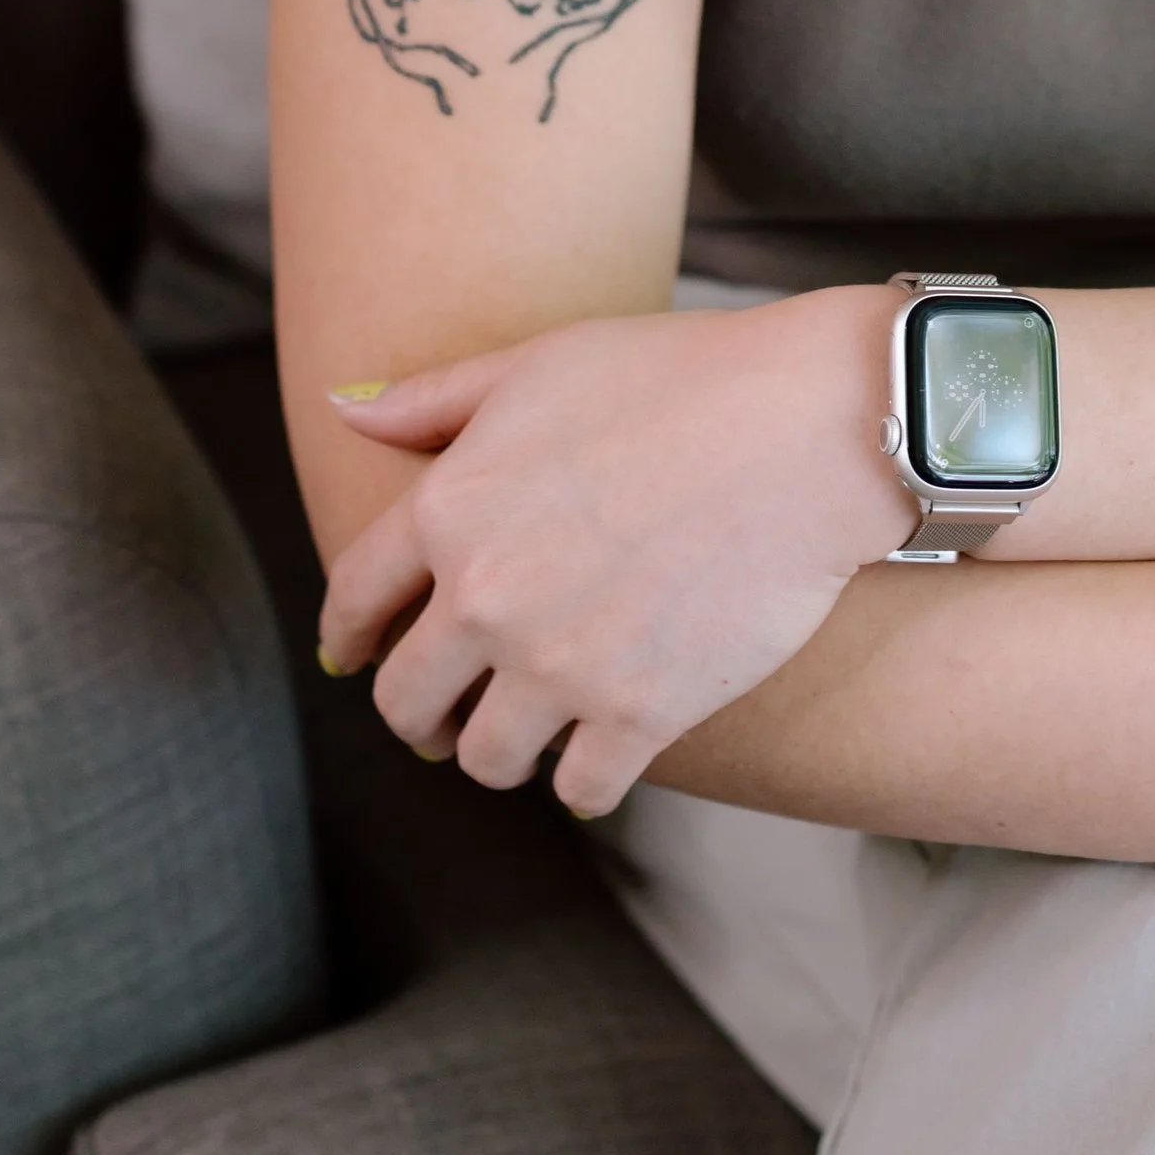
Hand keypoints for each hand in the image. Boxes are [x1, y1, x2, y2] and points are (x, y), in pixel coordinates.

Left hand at [316, 294, 913, 814]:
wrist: (812, 426)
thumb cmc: (682, 373)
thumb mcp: (542, 363)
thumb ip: (433, 398)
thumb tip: (341, 409)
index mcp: (450, 508)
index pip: (354, 599)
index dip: (350, 634)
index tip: (359, 653)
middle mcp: (487, 597)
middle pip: (407, 701)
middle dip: (422, 708)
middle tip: (452, 706)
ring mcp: (561, 665)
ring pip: (486, 759)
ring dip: (500, 747)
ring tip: (532, 726)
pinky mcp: (640, 714)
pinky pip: (580, 791)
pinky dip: (587, 777)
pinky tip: (606, 746)